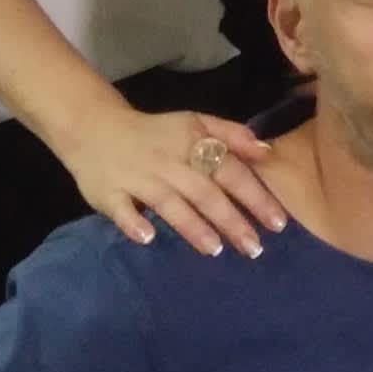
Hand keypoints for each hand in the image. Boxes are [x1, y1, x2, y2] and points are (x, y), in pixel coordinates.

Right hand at [54, 97, 288, 257]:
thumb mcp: (195, 123)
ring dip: (191, 225)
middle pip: (204, 191)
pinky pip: (121, 209)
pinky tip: (148, 237)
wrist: (94, 128)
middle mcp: (167, 161)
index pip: (229, 170)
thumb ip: (232, 135)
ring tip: (214, 248)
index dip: (255, 196)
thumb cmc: (156, 133)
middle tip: (254, 248)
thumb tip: (267, 152)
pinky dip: (133, 222)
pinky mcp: (108, 193)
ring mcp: (136, 177)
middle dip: (231, 220)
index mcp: (191, 142)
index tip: (278, 223)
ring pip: (167, 202)